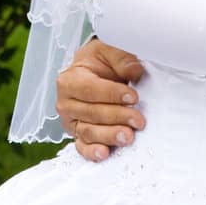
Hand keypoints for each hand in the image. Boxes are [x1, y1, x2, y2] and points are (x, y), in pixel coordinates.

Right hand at [56, 38, 146, 161]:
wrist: (95, 72)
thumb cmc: (100, 62)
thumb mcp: (108, 50)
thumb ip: (121, 57)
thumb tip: (136, 70)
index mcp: (70, 79)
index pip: (90, 89)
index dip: (112, 94)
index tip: (134, 97)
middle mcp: (67, 102)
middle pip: (92, 113)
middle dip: (117, 117)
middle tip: (138, 120)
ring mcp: (72, 121)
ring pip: (89, 132)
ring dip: (109, 136)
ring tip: (128, 137)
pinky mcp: (78, 136)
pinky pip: (83, 147)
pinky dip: (93, 152)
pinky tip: (105, 153)